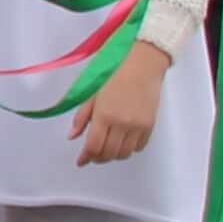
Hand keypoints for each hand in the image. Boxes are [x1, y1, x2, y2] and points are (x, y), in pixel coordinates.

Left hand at [73, 41, 171, 166]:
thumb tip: (72, 136)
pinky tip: (122, 141)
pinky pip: (139, 147)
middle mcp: (122, 123)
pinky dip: (129, 149)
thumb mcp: (91, 90)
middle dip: (98, 158)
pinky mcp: (150, 124)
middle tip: (92, 154)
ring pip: (124, 154)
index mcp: (104, 114)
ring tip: (107, 147)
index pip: (93, 146)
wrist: (143, 60)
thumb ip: (81, 116)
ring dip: (113, 155)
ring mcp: (138, 125)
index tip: (81, 161)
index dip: (86, 157)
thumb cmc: (115, 70)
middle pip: (109, 153)